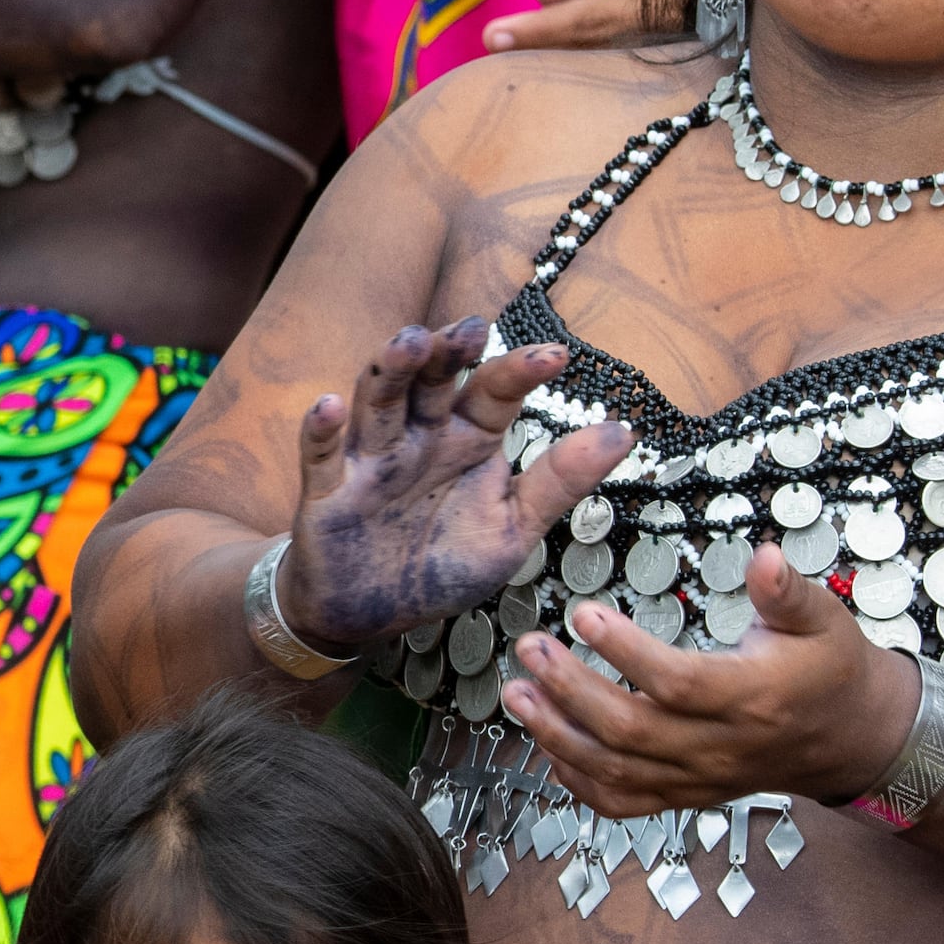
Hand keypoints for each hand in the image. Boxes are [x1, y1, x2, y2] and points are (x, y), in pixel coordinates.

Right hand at [286, 319, 636, 652]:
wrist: (370, 613)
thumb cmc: (441, 564)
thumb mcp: (513, 528)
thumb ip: (560, 481)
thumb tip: (623, 431)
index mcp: (468, 442)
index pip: (494, 394)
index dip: (519, 372)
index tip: (554, 356)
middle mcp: (420, 439)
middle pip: (431, 382)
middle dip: (447, 352)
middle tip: (468, 329)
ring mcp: (372, 461)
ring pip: (378, 403)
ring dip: (390, 369)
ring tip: (408, 342)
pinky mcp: (327, 492)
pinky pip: (319, 456)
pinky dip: (320, 430)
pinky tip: (328, 407)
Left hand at [505, 541, 915, 815]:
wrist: (849, 736)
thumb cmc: (830, 670)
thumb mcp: (823, 620)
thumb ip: (787, 591)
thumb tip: (765, 556)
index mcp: (753, 699)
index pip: (679, 683)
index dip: (626, 651)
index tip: (583, 614)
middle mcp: (722, 746)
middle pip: (633, 731)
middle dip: (571, 690)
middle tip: (530, 650)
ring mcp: (701, 777)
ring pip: (618, 771)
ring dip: (558, 735)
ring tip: (516, 694)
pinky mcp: (687, 793)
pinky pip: (624, 803)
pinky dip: (578, 782)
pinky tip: (548, 748)